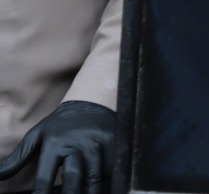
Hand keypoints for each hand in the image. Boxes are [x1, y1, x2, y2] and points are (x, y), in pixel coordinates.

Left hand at [0, 101, 115, 193]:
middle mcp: (77, 145)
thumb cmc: (61, 125)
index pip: (44, 178)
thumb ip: (17, 158)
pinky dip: (106, 182)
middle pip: (73, 179)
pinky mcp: (115, 145)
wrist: (93, 102)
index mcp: (54, 144)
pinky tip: (101, 188)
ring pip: (95, 177)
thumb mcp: (36, 136)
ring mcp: (98, 145)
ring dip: (90, 192)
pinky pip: (111, 169)